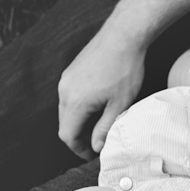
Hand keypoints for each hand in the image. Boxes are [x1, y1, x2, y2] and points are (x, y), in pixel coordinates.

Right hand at [57, 29, 145, 159]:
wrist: (123, 36)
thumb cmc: (125, 70)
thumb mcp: (120, 105)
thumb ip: (105, 128)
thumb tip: (96, 147)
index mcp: (75, 102)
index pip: (67, 135)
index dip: (79, 149)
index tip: (92, 155)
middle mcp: (64, 91)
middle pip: (64, 124)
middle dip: (78, 137)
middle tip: (96, 145)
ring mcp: (66, 79)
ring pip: (66, 110)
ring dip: (78, 122)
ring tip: (98, 127)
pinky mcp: (71, 71)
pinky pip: (69, 96)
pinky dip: (78, 107)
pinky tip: (96, 107)